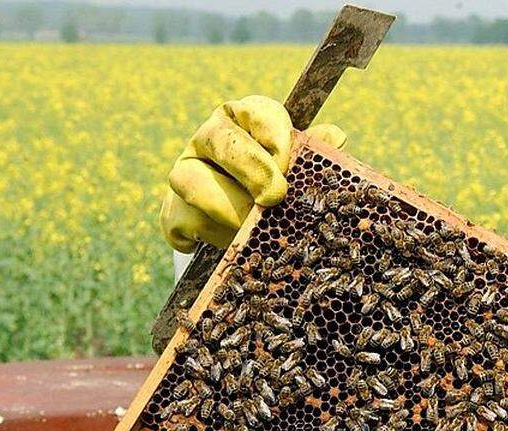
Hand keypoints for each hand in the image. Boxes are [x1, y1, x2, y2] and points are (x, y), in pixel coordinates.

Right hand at [159, 95, 347, 251]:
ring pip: (194, 183)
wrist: (236, 224)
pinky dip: (211, 237)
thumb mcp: (298, 168)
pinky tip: (233, 244)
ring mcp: (185, 173)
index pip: (257, 110)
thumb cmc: (275, 187)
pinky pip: (186, 223)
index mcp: (244, 119)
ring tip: (254, 228)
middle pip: (221, 141)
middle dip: (251, 169)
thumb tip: (334, 137)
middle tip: (275, 196)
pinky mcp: (173, 212)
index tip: (287, 163)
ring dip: (230, 209)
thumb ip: (314, 153)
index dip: (274, 135)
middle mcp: (209, 139)